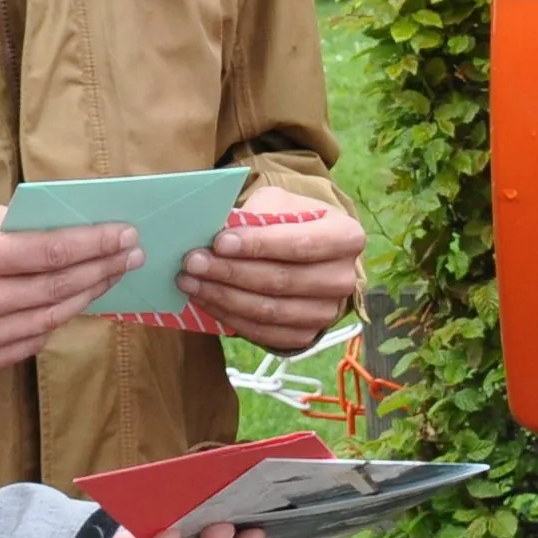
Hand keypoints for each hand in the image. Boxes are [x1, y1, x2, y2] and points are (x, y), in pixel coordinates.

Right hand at [0, 205, 142, 374]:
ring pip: (51, 318)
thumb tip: (80, 229)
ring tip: (112, 276)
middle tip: (132, 255)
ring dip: (88, 295)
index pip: (52, 252)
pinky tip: (76, 301)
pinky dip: (57, 321)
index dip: (96, 244)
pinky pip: (32, 342)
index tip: (127, 234)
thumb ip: (23, 228)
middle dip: (102, 268)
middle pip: (58, 286)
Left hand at [176, 189, 365, 352]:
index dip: (259, 245)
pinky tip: (206, 301)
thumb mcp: (279, 203)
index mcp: (346, 237)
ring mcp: (327, 312)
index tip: (219, 242)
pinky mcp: (307, 335)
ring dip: (224, 297)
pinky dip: (230, 318)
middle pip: (282, 281)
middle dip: (231, 272)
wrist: (306, 250)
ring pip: (270, 311)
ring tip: (191, 282)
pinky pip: (264, 333)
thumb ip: (257, 213)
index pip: (301, 244)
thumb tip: (218, 230)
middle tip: (193, 263)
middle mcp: (344, 278)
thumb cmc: (290, 221)